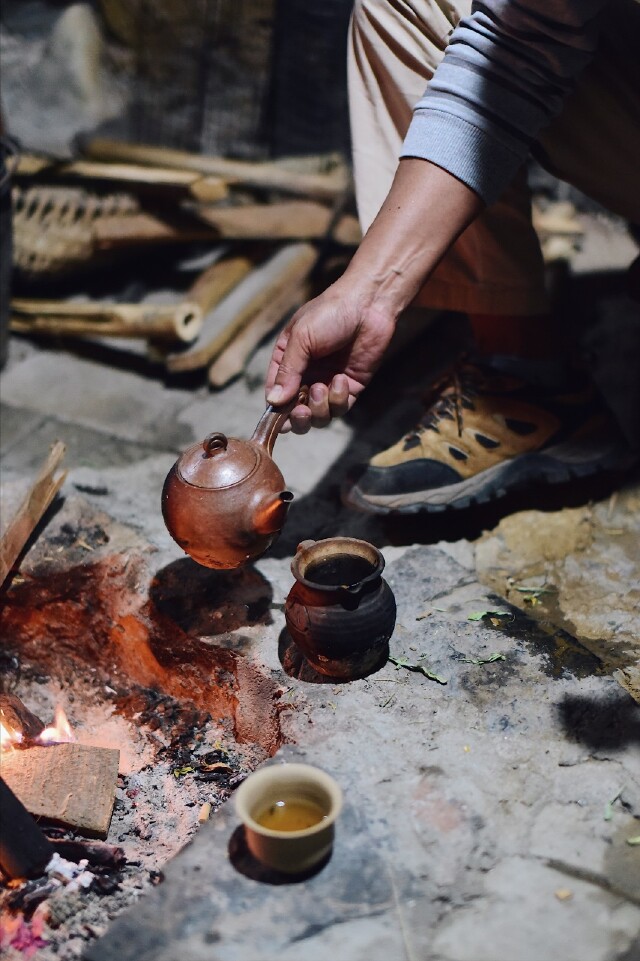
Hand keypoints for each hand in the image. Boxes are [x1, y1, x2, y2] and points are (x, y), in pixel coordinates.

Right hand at [265, 283, 396, 432]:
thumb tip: (273, 402)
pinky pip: (340, 408)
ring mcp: (328, 383)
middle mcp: (306, 376)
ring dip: (319, 409)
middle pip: (295, 413)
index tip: (280, 416)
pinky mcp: (350, 388)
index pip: (276, 394)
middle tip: (301, 411)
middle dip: (298, 418)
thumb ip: (287, 372)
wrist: (369, 305)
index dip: (276, 410)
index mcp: (288, 361)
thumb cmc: (329, 313)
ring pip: (318, 416)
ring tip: (321, 388)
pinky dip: (338, 399)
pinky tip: (342, 379)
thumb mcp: (301, 339)